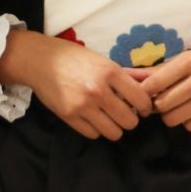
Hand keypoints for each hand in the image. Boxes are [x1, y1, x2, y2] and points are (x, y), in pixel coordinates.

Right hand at [0, 31, 152, 140]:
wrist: (40, 60)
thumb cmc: (74, 57)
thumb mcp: (102, 60)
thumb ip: (126, 75)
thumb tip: (150, 83)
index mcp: (110, 72)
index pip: (141, 100)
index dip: (144, 107)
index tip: (140, 107)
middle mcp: (98, 90)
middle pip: (129, 121)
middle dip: (130, 119)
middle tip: (124, 113)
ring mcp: (83, 106)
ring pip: (113, 132)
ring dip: (114, 127)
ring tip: (109, 117)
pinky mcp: (69, 116)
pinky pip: (93, 134)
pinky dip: (96, 129)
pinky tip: (93, 118)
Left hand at [133, 44, 190, 130]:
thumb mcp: (182, 61)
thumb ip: (153, 72)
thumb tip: (124, 76)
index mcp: (190, 61)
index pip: (155, 83)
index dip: (144, 93)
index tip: (145, 94)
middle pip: (162, 105)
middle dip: (159, 105)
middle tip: (163, 100)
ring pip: (174, 119)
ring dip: (171, 115)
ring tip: (178, 105)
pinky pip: (190, 126)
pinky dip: (187, 121)